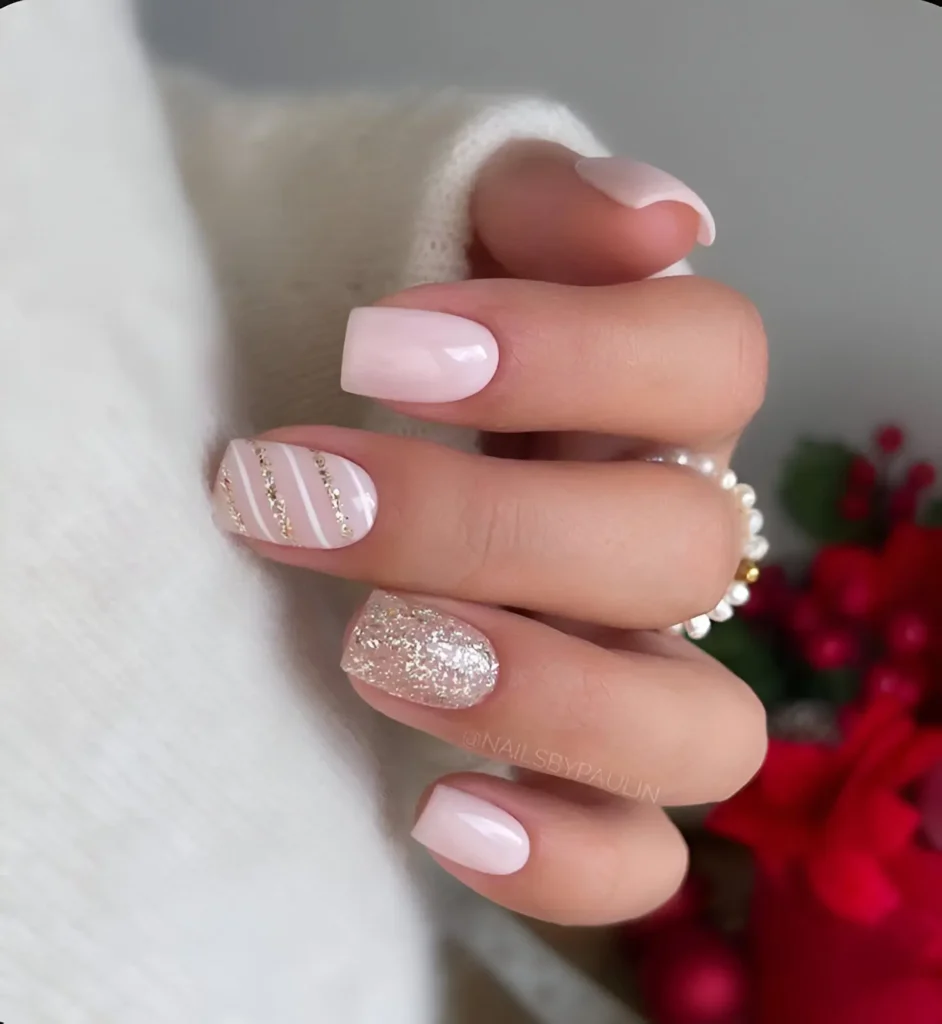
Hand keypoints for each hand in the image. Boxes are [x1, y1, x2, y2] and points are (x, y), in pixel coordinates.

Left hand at [212, 146, 767, 924]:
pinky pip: (636, 862)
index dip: (568, 354)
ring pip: (700, 730)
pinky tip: (438, 813)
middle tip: (299, 496)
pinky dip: (560, 858)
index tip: (373, 348)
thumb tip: (662, 219)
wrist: (307, 452)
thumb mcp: (442, 238)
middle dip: (480, 524)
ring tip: (371, 652)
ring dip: (543, 693)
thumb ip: (538, 208)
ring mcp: (638, 677)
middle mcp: (668, 543)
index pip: (711, 362)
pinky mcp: (581, 789)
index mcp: (652, 404)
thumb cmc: (380, 344)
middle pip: (677, 546)